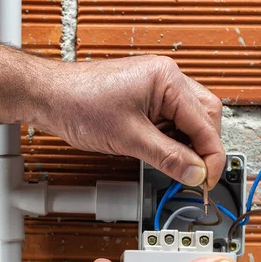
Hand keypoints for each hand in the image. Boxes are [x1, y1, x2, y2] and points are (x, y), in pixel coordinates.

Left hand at [34, 56, 224, 187]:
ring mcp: (157, 89)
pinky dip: (173, 142)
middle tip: (195, 176)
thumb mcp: (129, 138)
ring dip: (188, 147)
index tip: (207, 181)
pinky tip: (164, 156)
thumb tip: (195, 173)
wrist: (50, 97)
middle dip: (204, 149)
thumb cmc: (79, 103)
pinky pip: (172, 122)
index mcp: (168, 80)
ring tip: (177, 167)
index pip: (206, 123)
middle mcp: (167, 80)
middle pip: (205, 119)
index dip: (210, 157)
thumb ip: (167, 157)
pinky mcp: (147, 100)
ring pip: (190, 122)